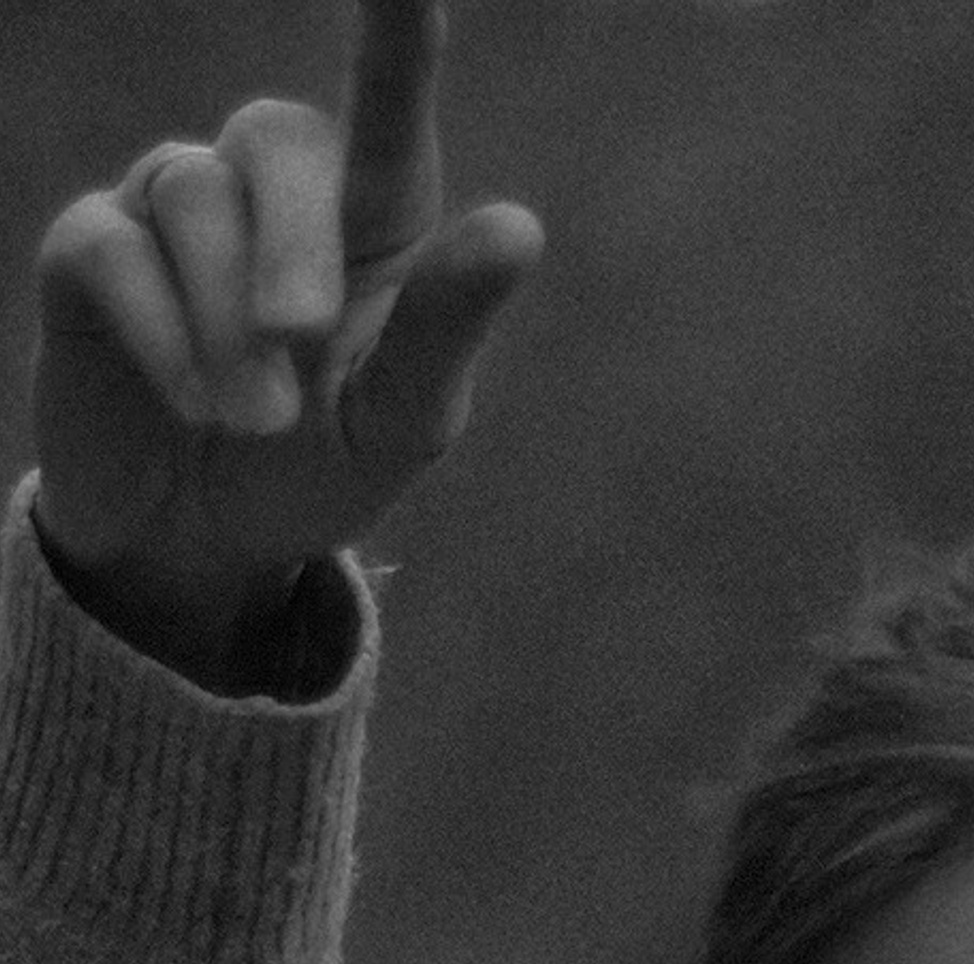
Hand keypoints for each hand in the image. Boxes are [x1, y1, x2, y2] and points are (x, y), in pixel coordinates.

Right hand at [29, 0, 540, 687]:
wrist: (207, 539)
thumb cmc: (322, 466)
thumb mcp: (401, 419)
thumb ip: (448, 326)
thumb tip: (519, 224)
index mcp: (370, 221)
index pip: (388, 106)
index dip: (396, 33)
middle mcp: (268, 192)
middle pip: (276, 140)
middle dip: (293, 246)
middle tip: (300, 344)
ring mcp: (171, 210)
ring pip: (191, 194)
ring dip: (228, 321)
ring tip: (252, 416)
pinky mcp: (90, 253)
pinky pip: (114, 250)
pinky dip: (166, 336)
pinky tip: (192, 402)